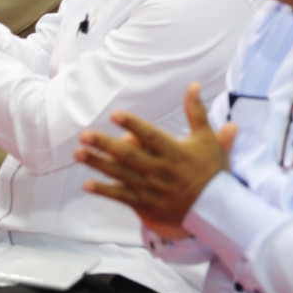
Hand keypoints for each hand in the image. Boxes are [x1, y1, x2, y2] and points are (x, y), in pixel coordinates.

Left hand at [77, 82, 235, 237]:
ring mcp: (152, 189)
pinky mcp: (146, 205)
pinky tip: (87, 184)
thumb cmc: (210, 169)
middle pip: (129, 156)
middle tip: (85, 135)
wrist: (214, 207)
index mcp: (175, 153)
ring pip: (120, 175)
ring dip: (98, 164)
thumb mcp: (207, 138)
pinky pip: (122, 197)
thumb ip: (197, 112)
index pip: (151, 136)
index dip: (133, 124)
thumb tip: (193, 84)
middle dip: (105, 145)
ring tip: (78, 153)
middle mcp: (161, 170)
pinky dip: (104, 191)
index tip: (115, 114)